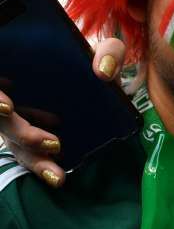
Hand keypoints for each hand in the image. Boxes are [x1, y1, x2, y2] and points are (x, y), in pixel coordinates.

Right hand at [0, 38, 126, 186]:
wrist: (103, 79)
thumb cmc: (94, 63)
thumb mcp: (104, 52)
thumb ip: (108, 52)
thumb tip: (104, 72)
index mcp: (23, 69)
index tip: (8, 108)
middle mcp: (15, 96)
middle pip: (5, 121)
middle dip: (24, 135)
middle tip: (54, 144)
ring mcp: (22, 119)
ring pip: (15, 143)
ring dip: (33, 159)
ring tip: (57, 175)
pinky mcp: (34, 139)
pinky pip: (29, 155)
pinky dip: (40, 166)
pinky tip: (57, 176)